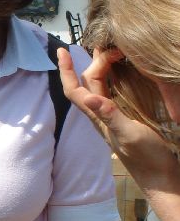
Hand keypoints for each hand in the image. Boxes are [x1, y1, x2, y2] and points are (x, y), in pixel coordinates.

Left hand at [57, 47, 173, 174]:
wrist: (160, 176)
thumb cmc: (146, 157)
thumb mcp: (129, 134)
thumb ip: (111, 117)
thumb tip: (91, 99)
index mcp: (97, 116)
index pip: (74, 90)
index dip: (66, 71)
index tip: (61, 51)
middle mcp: (101, 114)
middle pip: (87, 83)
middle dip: (89, 62)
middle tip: (103, 45)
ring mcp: (113, 115)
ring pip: (100, 86)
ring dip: (100, 67)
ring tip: (107, 51)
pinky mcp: (126, 116)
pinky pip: (114, 92)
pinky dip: (115, 77)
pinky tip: (123, 71)